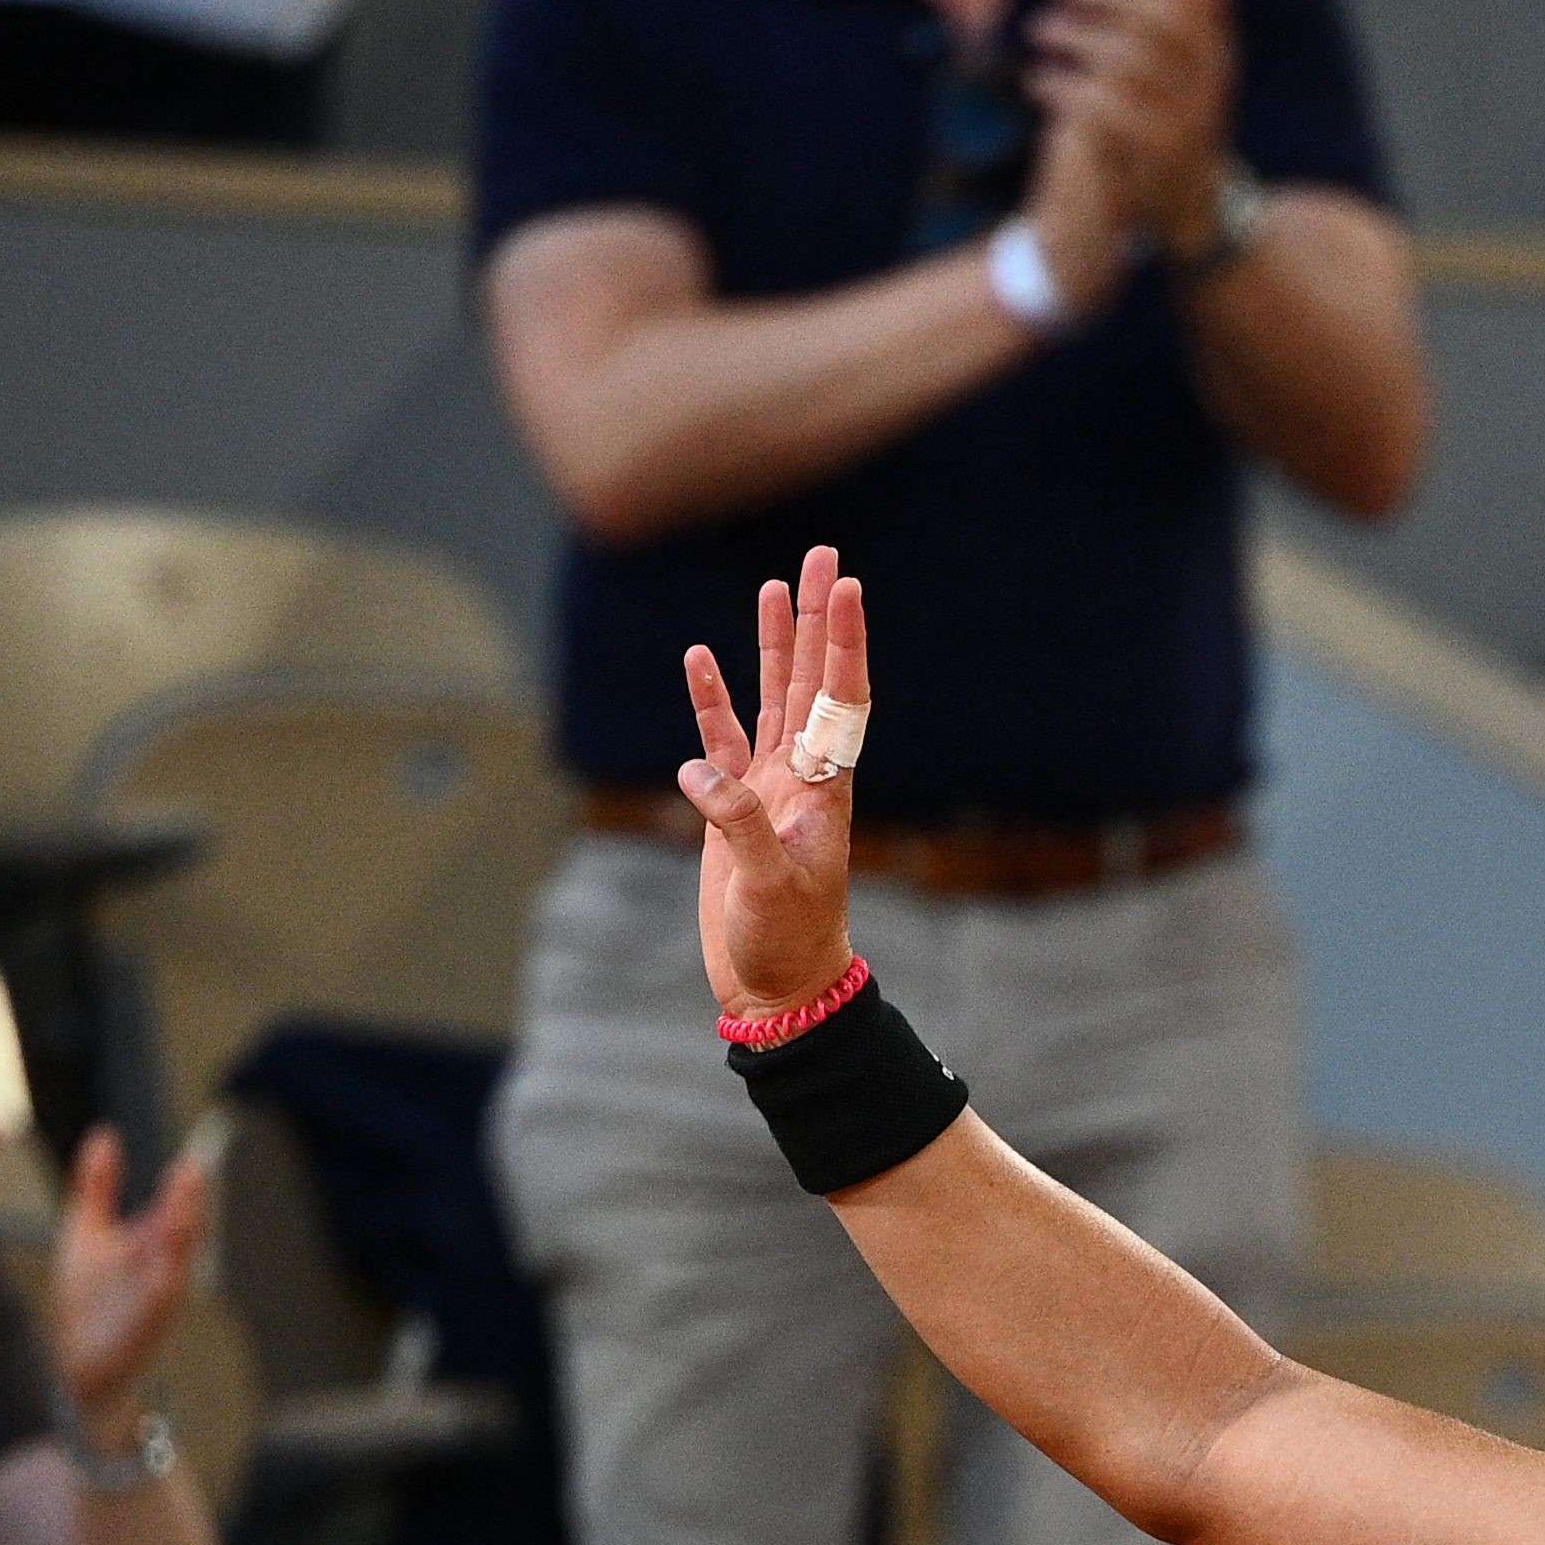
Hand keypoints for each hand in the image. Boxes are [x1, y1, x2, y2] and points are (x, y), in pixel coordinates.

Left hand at [48, 1124, 211, 1434]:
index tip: (195, 1161)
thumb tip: (105, 1134)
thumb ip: (99, 1185)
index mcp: (154, 1241)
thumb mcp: (89, 1233)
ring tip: (188, 1212)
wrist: (82, 1372)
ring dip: (186, 1232)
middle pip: (185, 1227)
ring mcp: (161, 1294)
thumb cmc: (90, 1305)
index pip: (175, 1206)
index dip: (186, 1186)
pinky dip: (168, 1277)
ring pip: (180, 1259)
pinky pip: (163, 1295)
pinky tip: (165, 1263)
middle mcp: (164, 1265)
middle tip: (195, 1170)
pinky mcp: (150, 1322)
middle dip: (191, 1202)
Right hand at [680, 542, 866, 1019]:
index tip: (847, 584)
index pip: (840, 698)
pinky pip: (723, 740)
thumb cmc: (787, 942)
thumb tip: (697, 771)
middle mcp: (805, 776)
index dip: (843, 641)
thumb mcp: (767, 885)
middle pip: (811, 680)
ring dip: (773, 646)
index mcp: (826, 787)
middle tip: (822, 555)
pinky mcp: (734, 809)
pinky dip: (712, 700)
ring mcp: (769, 788)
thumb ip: (736, 823)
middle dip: (816, 618)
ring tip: (775, 587)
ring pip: (772, 699)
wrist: (778, 989)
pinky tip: (703, 658)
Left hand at [1031, 0, 1239, 265]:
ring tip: (1040, 31)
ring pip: (1125, 62)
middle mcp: (1210, 85)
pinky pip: (1100, 110)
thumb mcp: (1183, 70)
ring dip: (1074, 38)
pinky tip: (1037, 82)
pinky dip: (1061, 89)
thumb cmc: (1172, 123)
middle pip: (1160, 21)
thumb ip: (1164, 14)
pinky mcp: (1150, 154)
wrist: (1192, 210)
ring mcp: (1184, 120)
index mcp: (1219, 58)